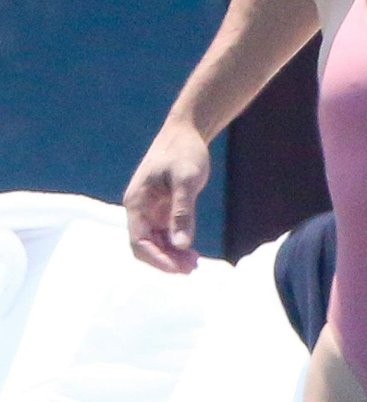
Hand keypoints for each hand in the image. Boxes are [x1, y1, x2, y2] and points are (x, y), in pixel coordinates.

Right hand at [123, 123, 210, 273]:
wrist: (187, 132)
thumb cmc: (184, 151)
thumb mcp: (186, 181)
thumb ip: (182, 213)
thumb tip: (181, 244)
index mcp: (136, 202)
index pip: (139, 242)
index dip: (157, 259)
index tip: (178, 269)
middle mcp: (139, 210)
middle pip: (146, 246)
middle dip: (166, 260)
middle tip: (191, 269)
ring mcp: (150, 210)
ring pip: (156, 243)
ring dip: (172, 256)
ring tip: (194, 264)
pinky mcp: (163, 209)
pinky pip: (165, 235)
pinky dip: (176, 246)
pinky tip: (192, 253)